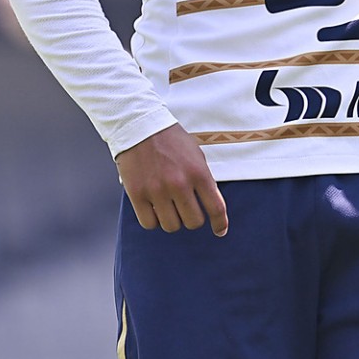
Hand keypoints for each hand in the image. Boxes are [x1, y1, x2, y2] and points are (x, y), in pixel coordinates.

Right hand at [114, 124, 228, 235]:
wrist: (140, 127)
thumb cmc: (171, 141)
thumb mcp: (196, 156)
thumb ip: (204, 180)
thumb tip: (211, 207)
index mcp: (198, 173)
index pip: (215, 208)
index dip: (220, 224)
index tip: (220, 231)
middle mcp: (179, 184)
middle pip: (193, 222)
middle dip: (192, 219)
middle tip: (187, 211)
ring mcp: (157, 190)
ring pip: (171, 226)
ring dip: (173, 220)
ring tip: (169, 208)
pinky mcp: (137, 194)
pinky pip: (149, 223)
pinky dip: (153, 220)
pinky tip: (154, 210)